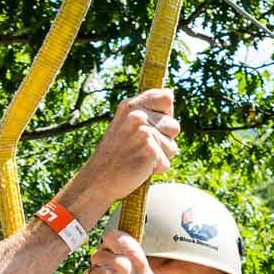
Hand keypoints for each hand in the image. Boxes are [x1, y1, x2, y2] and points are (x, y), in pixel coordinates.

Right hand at [57, 88, 178, 223]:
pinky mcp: (148, 151)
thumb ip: (147, 109)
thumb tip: (171, 95)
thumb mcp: (126, 122)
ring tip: (140, 157)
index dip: (165, 115)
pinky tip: (139, 168)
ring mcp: (143, 133)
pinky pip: (166, 162)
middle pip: (174, 126)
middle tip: (140, 147)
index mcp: (131, 105)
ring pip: (172, 147)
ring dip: (160, 157)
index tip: (150, 126)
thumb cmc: (117, 152)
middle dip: (163, 141)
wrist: (98, 178)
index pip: (167, 98)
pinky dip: (156, 169)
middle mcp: (137, 116)